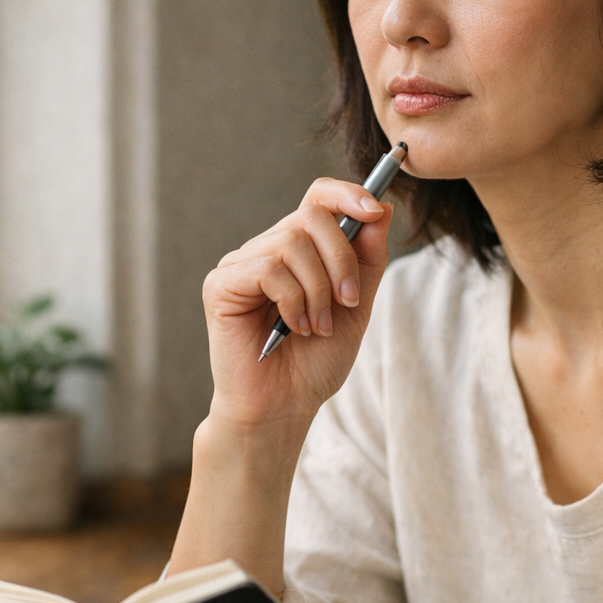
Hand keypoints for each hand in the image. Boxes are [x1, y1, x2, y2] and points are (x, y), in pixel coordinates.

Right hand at [203, 178, 391, 428]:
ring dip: (318, 290)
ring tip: (317, 326)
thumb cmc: (314, 362)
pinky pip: (268, 269)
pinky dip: (293, 300)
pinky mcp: (221, 285)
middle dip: (342, 259)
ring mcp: (240, 265)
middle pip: (311, 215)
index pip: (317, 196)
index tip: (374, 212)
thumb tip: (381, 208)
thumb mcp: (356, 306)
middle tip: (348, 303)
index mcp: (297, 250)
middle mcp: (266, 249)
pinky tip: (294, 328)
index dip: (347, 194)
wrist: (283, 408)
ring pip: (292, 242)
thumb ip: (368, 259)